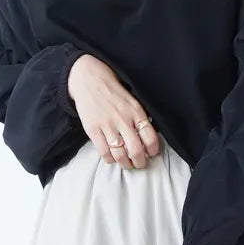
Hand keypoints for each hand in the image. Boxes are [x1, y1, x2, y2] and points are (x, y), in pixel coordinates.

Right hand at [67, 54, 160, 168]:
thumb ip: (141, 118)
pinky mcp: (93, 130)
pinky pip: (104, 152)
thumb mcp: (133, 102)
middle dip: (140, 162)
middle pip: (136, 150)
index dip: (153, 151)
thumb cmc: (114, 93)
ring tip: (127, 164)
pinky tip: (112, 158)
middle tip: (140, 164)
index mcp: (136, 112)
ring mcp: (107, 126)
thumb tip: (150, 138)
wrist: (90, 81)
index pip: (151, 138)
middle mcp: (123, 120)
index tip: (151, 154)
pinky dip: (110, 159)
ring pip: (120, 155)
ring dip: (125, 164)